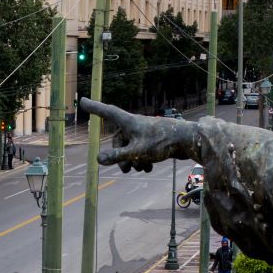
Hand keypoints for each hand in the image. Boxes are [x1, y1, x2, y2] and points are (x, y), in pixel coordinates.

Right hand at [81, 98, 195, 172]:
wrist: (189, 141)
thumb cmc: (163, 142)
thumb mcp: (137, 152)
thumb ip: (117, 156)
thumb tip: (98, 159)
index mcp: (129, 122)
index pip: (107, 112)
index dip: (94, 108)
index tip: (82, 101)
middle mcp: (135, 125)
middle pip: (118, 139)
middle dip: (119, 156)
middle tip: (125, 171)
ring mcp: (145, 132)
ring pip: (130, 147)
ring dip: (132, 160)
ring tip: (141, 169)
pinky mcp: (154, 139)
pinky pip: (141, 149)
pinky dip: (142, 159)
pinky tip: (149, 168)